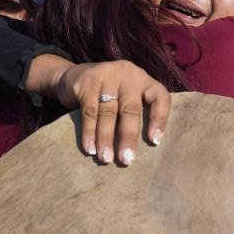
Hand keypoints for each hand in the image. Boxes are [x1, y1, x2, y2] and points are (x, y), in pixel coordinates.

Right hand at [30, 55, 170, 164]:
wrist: (73, 77)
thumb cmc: (107, 96)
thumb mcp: (125, 99)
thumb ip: (134, 115)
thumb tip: (135, 151)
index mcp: (144, 80)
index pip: (159, 98)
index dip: (159, 120)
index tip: (154, 141)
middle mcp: (128, 74)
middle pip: (130, 109)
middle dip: (128, 137)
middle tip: (126, 159)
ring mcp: (107, 75)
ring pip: (108, 112)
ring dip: (106, 139)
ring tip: (106, 158)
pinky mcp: (87, 81)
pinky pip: (89, 111)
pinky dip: (89, 132)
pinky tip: (90, 148)